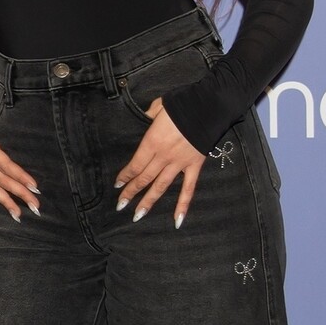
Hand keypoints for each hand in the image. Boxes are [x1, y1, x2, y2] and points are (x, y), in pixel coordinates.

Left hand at [115, 100, 205, 226]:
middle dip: (131, 192)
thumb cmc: (181, 104)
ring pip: (161, 186)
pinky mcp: (195, 166)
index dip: (125, 176)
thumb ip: (148, 116)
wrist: (208, 105)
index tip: (117, 185)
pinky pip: (188, 189)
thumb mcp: (158, 106)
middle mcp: (163, 156)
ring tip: (137, 216)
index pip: (135, 165)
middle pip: (144, 178)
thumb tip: (143, 119)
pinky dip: (183, 205)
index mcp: (152, 142)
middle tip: (120, 205)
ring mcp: (180, 163)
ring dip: (148, 201)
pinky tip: (177, 221)